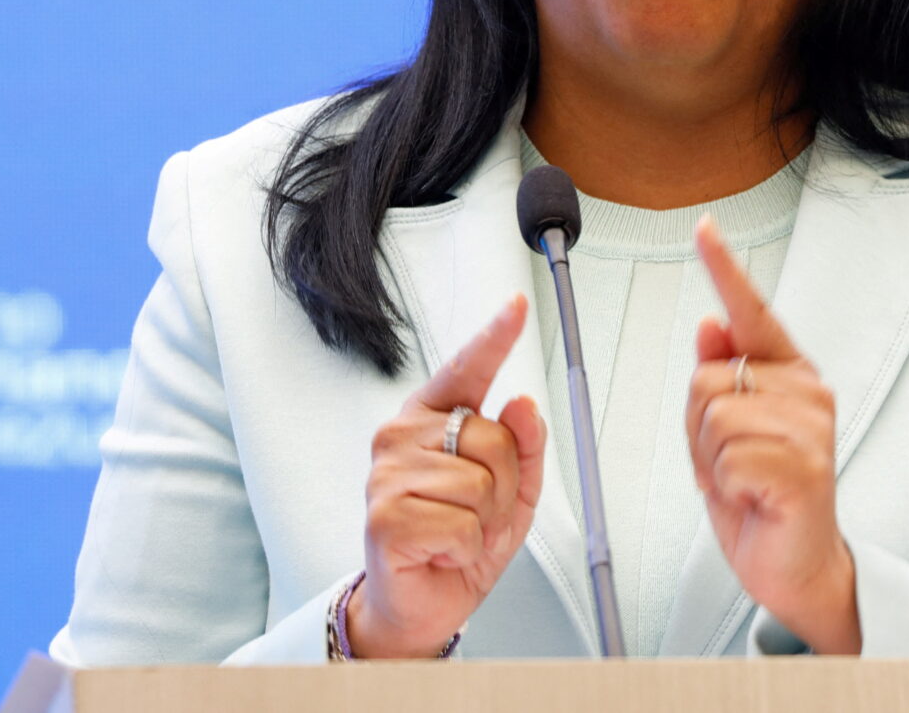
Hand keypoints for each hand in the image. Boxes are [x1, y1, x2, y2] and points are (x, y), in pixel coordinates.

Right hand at [350, 293, 548, 657]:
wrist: (422, 603)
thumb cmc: (458, 541)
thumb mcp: (511, 492)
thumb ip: (523, 446)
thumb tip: (523, 404)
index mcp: (434, 419)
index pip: (467, 369)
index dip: (495, 336)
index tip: (518, 306)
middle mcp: (403, 435)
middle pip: (493, 438)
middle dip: (502, 486)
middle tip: (477, 513)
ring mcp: (388, 473)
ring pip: (481, 484)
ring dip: (485, 522)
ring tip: (456, 533)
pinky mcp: (384, 515)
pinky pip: (462, 524)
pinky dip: (466, 547)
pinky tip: (441, 551)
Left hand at [686, 215, 860, 654]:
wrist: (796, 566)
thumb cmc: (761, 498)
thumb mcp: (724, 433)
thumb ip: (718, 378)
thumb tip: (710, 325)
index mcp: (788, 375)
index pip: (753, 312)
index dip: (726, 269)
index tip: (705, 228)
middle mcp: (806, 392)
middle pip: (709, 377)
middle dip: (698, 427)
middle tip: (729, 463)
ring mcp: (811, 429)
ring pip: (714, 416)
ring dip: (711, 460)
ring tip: (743, 482)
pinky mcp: (805, 467)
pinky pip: (728, 457)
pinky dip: (726, 485)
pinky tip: (753, 499)